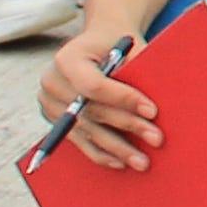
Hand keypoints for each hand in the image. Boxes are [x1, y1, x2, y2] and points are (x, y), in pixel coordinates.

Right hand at [37, 27, 158, 171]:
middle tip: (157, 139)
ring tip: (142, 161)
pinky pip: (79, 141)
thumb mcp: (128, 47)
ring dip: (117, 148)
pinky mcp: (54, 121)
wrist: (96, 43)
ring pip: (86, 131)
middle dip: (127, 126)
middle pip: (92, 112)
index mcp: (67, 58)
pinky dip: (101, 153)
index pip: (95, 86)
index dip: (124, 99)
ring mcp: (49, 104)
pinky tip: (121, 162)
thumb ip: (137, 69)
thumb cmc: (118, 44)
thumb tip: (156, 106)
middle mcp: (51, 82)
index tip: (153, 111)